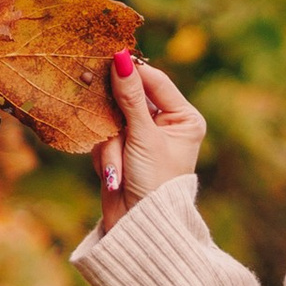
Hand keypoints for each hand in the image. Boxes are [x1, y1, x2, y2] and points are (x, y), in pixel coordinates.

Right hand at [95, 48, 206, 234]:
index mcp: (184, 118)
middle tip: (101, 110)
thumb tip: (121, 57)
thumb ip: (130, 97)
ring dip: (111, 146)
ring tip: (117, 171)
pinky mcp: (123, 151)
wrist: (139, 229)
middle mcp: (166, 125)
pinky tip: (113, 174)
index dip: (132, 71)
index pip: (155, 82)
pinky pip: (105, 137)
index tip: (108, 58)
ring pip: (113, 119)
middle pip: (130, 98)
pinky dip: (105, 154)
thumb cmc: (153, 183)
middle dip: (117, 118)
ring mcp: (143, 138)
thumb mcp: (143, 137)